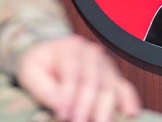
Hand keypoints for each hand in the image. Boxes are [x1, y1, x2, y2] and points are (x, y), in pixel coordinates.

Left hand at [17, 35, 140, 121]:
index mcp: (69, 47)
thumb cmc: (40, 65)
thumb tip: (59, 101)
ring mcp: (103, 64)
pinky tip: (130, 112)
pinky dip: (128, 99)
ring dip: (105, 107)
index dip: (68, 94)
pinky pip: (124, 86)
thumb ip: (43, 87)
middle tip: (78, 121)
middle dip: (87, 104)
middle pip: (93, 79)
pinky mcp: (112, 77)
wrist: (50, 56)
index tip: (62, 113)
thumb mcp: (31, 72)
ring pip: (109, 84)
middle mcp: (90, 53)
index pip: (72, 71)